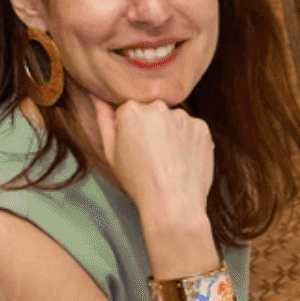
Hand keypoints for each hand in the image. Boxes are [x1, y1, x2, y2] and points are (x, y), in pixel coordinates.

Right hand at [78, 90, 220, 264]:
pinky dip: (189, 141)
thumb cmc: (138, 182)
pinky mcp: (202, 128)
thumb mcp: (110, 153)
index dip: (130, 129)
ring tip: (169, 160)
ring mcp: (183, 116)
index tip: (134, 147)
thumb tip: (97, 96)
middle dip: (152, 127)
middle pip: (153, 111)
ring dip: (172, 133)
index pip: (128, 109)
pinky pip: (192, 129)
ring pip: (174, 120)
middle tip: (153, 156)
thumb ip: (103, 120)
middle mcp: (158, 107)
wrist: (173, 204)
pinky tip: (183, 160)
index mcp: (132, 110)